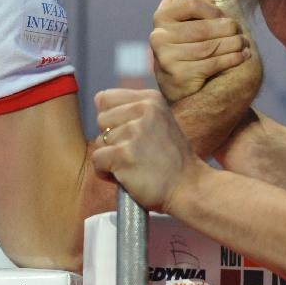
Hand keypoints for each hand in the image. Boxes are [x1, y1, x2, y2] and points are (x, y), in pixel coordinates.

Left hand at [92, 88, 202, 212]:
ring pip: (99, 141)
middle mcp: (143, 110)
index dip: (112, 119)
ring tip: (135, 164)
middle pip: (101, 120)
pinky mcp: (124, 155)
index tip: (130, 133)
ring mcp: (133, 132)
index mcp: (151, 99)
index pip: (105, 98)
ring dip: (111, 157)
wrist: (188, 186)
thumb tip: (98, 101)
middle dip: (111, 138)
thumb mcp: (159, 120)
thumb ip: (132, 110)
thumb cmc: (172, 158)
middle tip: (135, 151)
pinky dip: (106, 172)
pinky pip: (97, 160)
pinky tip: (126, 175)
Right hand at [150, 0, 251, 102]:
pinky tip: (242, 56)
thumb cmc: (190, 45)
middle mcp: (159, 36)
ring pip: (209, 46)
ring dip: (233, 44)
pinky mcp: (177, 75)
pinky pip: (212, 64)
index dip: (213, 8)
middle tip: (241, 32)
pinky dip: (232, 59)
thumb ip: (202, 3)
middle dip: (228, 29)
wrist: (179, 85)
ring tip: (244, 44)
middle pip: (203, 27)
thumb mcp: (191, 21)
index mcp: (162, 16)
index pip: (191, 2)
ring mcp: (166, 57)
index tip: (224, 15)